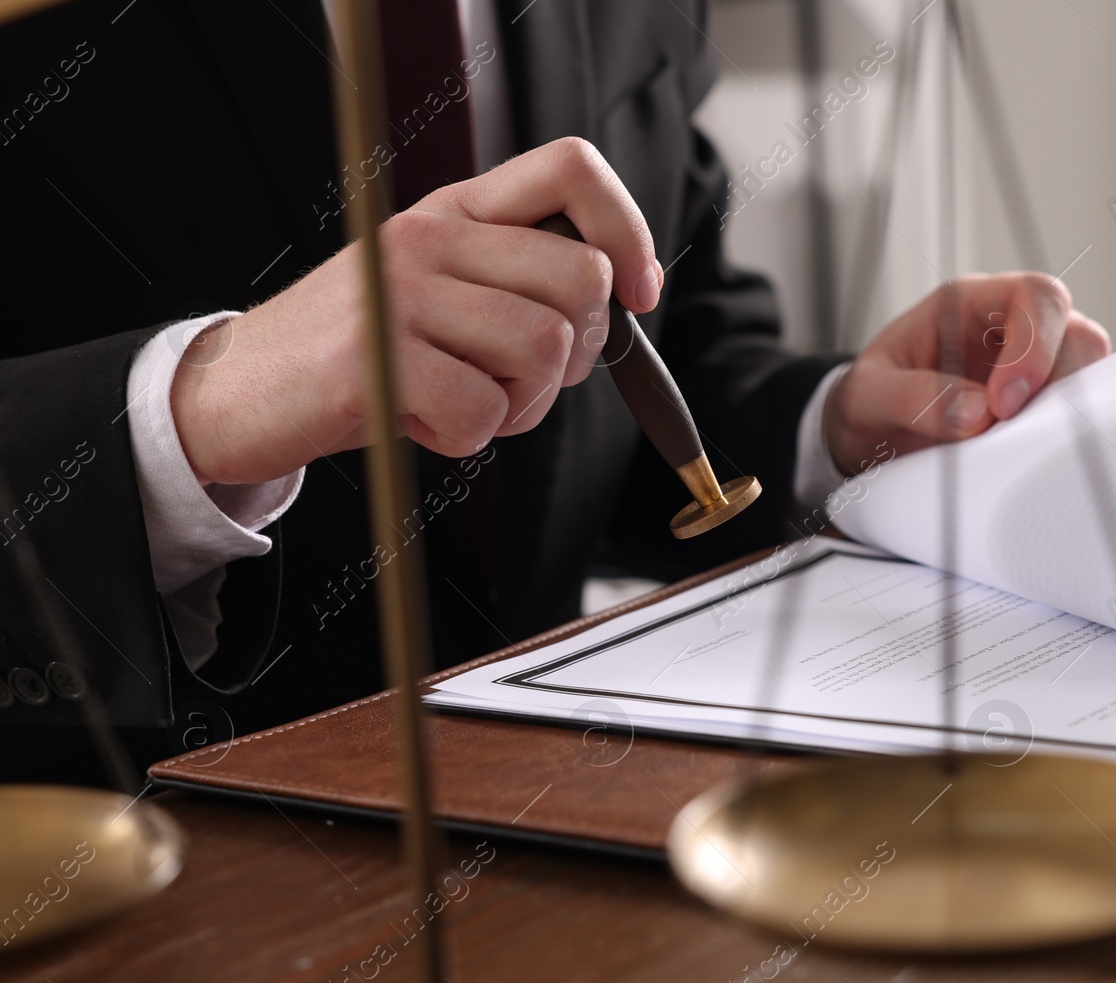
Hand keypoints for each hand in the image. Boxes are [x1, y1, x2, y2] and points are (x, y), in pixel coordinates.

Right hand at [169, 137, 661, 485]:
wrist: (235, 390)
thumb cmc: (355, 354)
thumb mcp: (438, 292)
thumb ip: (515, 281)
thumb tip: (619, 298)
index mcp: (453, 212)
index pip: (570, 168)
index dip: (627, 228)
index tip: (638, 291)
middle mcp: (429, 237)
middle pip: (582, 279)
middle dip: (572, 353)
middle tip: (514, 379)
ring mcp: (399, 294)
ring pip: (543, 349)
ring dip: (520, 405)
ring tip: (462, 403)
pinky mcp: (374, 361)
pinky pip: (482, 413)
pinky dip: (465, 439)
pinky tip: (420, 421)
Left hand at [823, 273, 1110, 472]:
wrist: (869, 433)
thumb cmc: (871, 401)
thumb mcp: (869, 396)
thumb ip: (913, 398)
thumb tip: (976, 415)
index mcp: (971, 302)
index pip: (1034, 297)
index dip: (1034, 345)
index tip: (1004, 403)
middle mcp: (1013, 329)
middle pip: (1078, 335)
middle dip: (1058, 385)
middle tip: (1013, 431)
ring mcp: (1035, 369)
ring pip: (1089, 378)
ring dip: (1065, 415)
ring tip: (1019, 447)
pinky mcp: (1041, 409)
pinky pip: (1076, 416)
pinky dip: (1063, 437)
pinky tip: (1028, 456)